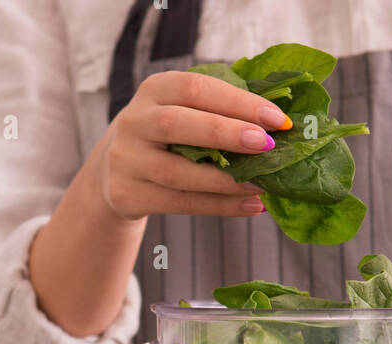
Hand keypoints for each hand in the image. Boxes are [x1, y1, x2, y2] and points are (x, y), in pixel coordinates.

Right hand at [93, 70, 290, 221]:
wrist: (114, 172)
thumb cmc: (166, 138)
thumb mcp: (182, 113)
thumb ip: (219, 111)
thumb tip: (276, 120)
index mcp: (154, 89)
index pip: (196, 88)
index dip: (237, 102)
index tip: (277, 118)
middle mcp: (135, 121)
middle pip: (179, 124)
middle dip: (227, 134)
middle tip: (267, 145)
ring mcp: (127, 160)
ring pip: (178, 173)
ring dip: (226, 181)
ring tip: (263, 184)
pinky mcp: (126, 194)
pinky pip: (180, 204)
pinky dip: (220, 207)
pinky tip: (250, 205)